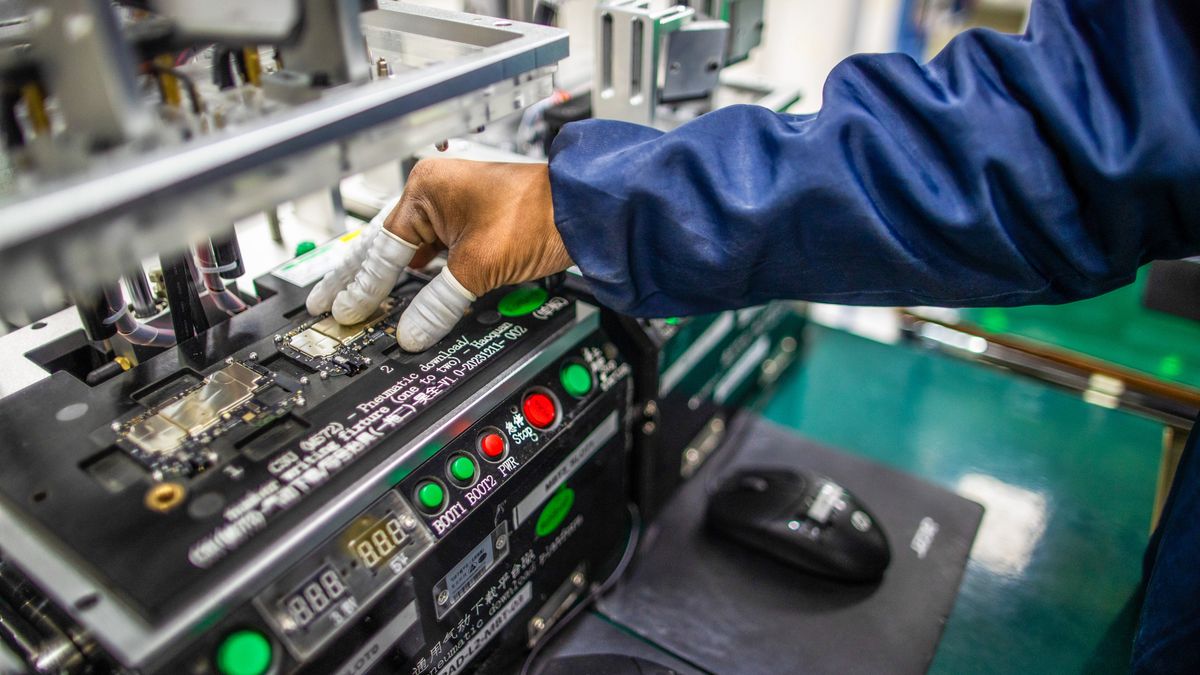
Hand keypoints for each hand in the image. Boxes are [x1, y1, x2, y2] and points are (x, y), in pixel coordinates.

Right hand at [305, 158, 570, 351]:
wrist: (585, 211)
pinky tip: (410, 288)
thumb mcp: (478, 268)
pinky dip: (422, 271)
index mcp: (426, 189)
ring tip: (360, 300)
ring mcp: (456, 203)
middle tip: (324, 301)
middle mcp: (436, 190)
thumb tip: (411, 333)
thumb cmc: (537, 217)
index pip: (383, 249)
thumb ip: (438, 304)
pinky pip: (437, 249)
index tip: (343, 312)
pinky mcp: (475, 219)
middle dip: (356, 276)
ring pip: (411, 247)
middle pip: (385, 243)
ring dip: (390, 275)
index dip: (362, 287)